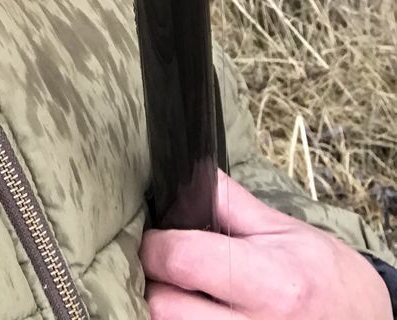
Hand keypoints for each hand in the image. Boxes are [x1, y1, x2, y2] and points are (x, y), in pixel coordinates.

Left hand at [140, 169, 391, 317]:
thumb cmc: (327, 276)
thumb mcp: (285, 230)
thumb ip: (230, 203)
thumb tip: (187, 174)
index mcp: (270, 282)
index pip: (182, 260)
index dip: (157, 244)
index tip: (156, 236)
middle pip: (164, 309)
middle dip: (153, 282)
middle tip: (161, 267)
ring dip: (164, 311)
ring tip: (176, 291)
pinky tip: (193, 311)